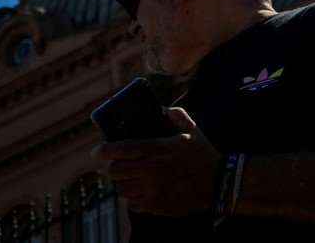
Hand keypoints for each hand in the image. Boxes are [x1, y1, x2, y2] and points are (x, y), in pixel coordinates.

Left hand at [95, 107, 218, 215]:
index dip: (105, 149)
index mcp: (158, 149)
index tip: (97, 151)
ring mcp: (153, 189)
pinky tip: (142, 191)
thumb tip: (162, 109)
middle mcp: (152, 170)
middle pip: (116, 171)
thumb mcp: (192, 130)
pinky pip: (133, 204)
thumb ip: (177, 115)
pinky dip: (133, 198)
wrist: (217, 183)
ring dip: (123, 183)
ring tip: (130, 179)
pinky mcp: (156, 205)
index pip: (122, 148)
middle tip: (118, 166)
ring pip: (122, 189)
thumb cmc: (203, 154)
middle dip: (114, 168)